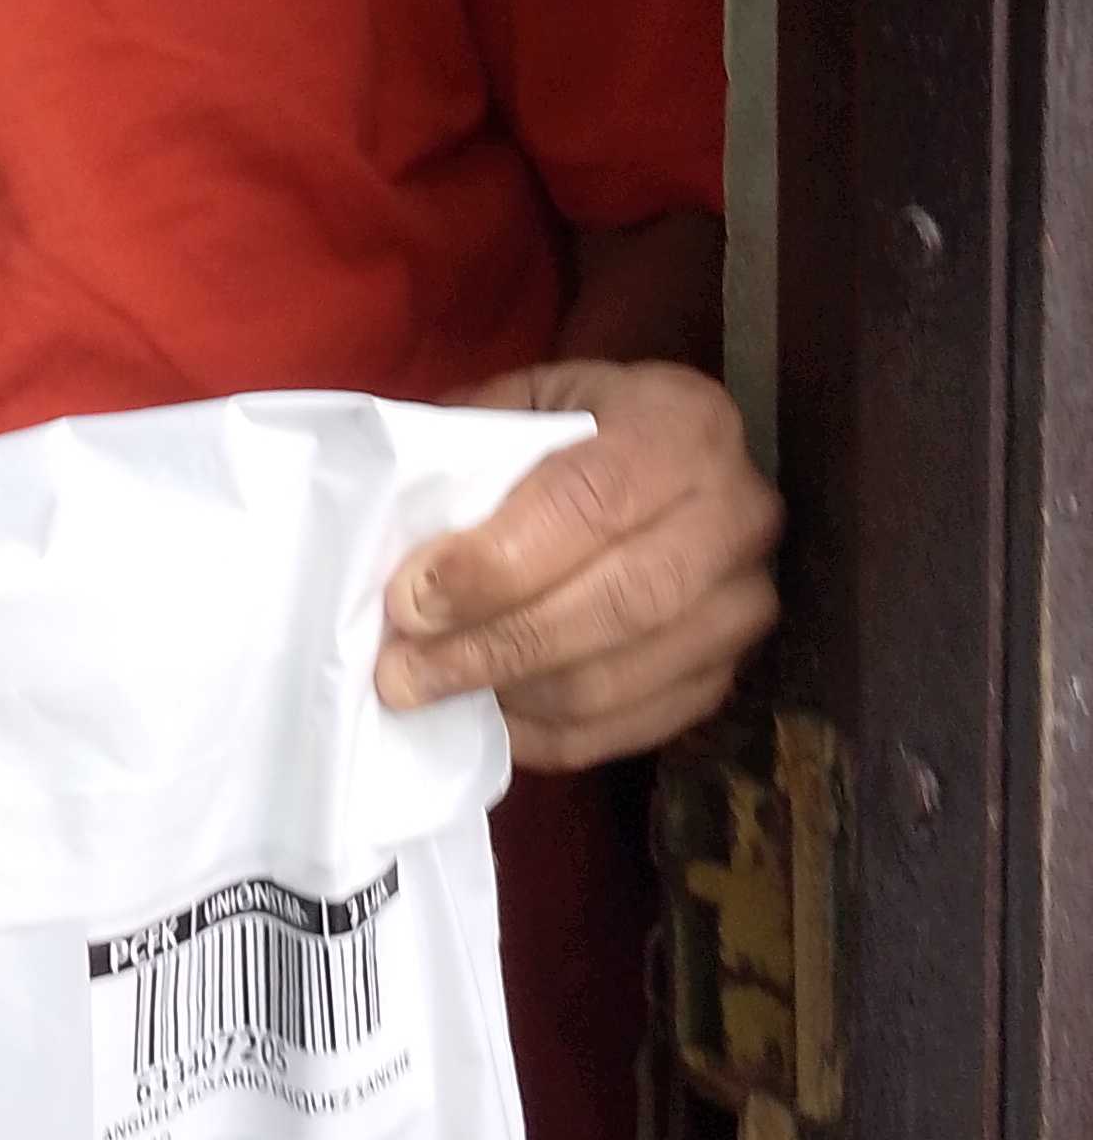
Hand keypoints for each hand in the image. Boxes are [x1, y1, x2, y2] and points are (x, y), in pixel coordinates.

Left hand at [375, 360, 781, 771]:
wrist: (668, 468)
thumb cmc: (577, 431)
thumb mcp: (526, 404)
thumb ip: (469, 452)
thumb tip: (396, 540)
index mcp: (685, 426)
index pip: (595, 502)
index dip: (498, 561)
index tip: (413, 597)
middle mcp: (738, 516)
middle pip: (620, 603)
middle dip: (497, 643)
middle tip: (403, 669)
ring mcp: (743, 606)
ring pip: (620, 678)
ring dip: (510, 696)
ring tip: (427, 691)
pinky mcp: (726, 675)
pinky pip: (631, 730)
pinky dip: (546, 735)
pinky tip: (486, 717)